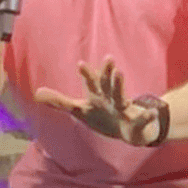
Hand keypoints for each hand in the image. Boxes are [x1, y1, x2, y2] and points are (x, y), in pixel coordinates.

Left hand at [34, 57, 159, 145]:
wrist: (130, 129)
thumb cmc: (102, 115)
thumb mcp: (80, 110)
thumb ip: (59, 102)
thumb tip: (36, 93)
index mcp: (98, 96)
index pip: (91, 84)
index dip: (87, 75)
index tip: (80, 64)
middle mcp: (111, 99)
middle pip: (108, 85)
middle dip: (108, 73)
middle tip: (109, 58)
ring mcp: (125, 110)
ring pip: (123, 98)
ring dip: (121, 87)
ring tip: (121, 74)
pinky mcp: (137, 123)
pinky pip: (143, 120)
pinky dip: (147, 117)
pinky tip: (152, 113)